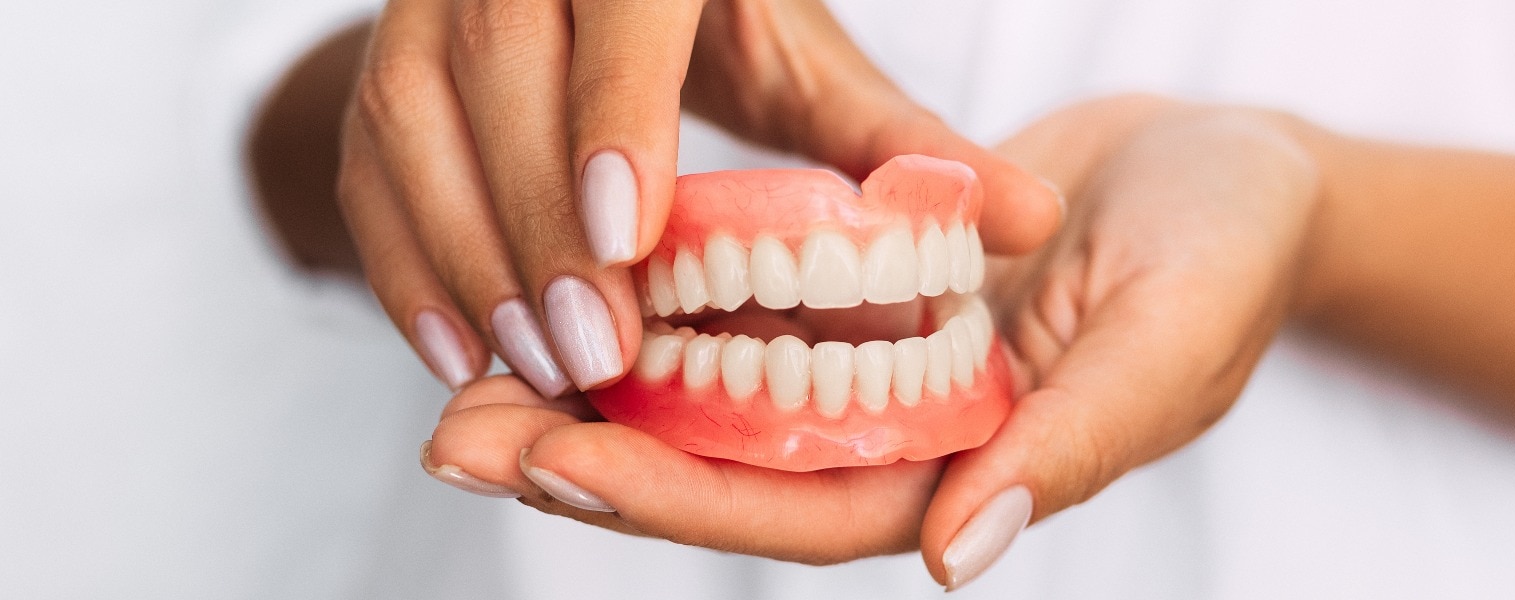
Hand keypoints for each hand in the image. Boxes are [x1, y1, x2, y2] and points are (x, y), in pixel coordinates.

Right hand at [336, 0, 1061, 396]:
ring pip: (413, 114)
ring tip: (537, 368)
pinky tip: (459, 350)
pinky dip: (403, 257)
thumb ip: (897, 145)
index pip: (618, 2)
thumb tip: (1032, 219)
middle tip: (595, 353)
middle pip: (500, 67)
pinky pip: (365, 155)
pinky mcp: (382, 55)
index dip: (613, 112)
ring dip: (467, 252)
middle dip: (541, 218)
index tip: (633, 241)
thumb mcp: (810, 65)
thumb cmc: (724, 18)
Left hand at [420, 95, 1321, 587]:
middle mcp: (911, 435)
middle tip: (455, 438)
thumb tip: (956, 553)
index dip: (681, 497)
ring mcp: (884, 368)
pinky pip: (748, 314)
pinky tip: (570, 290)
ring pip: (720, 402)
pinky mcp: (867, 297)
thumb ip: (1073, 444)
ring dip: (599, 395)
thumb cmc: (1231, 249)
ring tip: (466, 385)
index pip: (806, 508)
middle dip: (595, 462)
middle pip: (731, 472)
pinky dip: (660, 311)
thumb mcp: (1167, 337)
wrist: (1238, 164)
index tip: (559, 466)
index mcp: (977, 468)